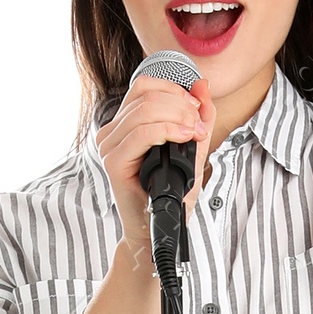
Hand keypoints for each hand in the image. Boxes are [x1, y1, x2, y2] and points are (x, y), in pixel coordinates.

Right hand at [96, 68, 218, 266]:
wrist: (159, 228)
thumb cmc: (171, 193)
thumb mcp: (193, 149)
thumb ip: (199, 117)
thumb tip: (202, 85)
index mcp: (126, 124)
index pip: (144, 86)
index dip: (174, 89)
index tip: (197, 108)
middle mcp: (112, 132)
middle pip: (145, 94)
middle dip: (180, 104)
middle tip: (199, 125)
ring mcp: (110, 146)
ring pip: (144, 110)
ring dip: (177, 117)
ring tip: (194, 133)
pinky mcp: (113, 162)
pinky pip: (139, 134)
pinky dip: (166, 130)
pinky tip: (184, 137)